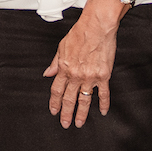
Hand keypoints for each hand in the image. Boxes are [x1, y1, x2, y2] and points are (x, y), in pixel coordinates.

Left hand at [43, 1, 121, 127]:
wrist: (97, 26)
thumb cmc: (80, 33)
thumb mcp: (61, 47)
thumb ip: (55, 63)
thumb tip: (48, 73)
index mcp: (64, 68)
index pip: (56, 91)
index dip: (54, 103)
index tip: (54, 111)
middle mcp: (76, 75)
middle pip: (69, 99)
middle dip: (66, 113)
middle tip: (65, 123)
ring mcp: (90, 77)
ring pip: (84, 100)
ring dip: (81, 113)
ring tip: (79, 122)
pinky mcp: (103, 75)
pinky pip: (103, 94)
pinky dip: (103, 104)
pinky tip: (101, 111)